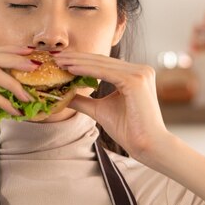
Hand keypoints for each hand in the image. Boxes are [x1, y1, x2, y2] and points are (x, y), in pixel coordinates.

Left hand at [53, 52, 169, 162]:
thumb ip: (84, 100)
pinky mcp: (136, 80)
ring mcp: (140, 73)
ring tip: (59, 62)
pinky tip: (71, 69)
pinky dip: (86, 70)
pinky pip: (105, 72)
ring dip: (78, 62)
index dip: (81, 61)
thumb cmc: (129, 130)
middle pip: (102, 60)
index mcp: (135, 74)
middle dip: (76, 58)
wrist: (148, 146)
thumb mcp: (101, 110)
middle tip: (55, 58)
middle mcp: (140, 69)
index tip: (61, 62)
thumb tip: (64, 96)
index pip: (103, 64)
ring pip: (102, 64)